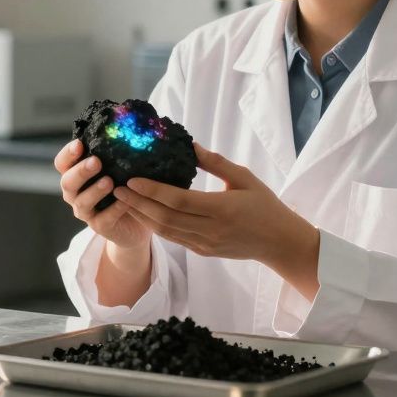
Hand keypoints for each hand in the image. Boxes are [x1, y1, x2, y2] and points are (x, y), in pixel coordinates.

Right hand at [54, 139, 151, 250]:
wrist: (134, 221)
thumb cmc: (123, 186)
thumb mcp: (118, 167)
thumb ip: (116, 152)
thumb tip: (129, 124)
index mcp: (75, 175)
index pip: (62, 163)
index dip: (68, 154)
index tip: (79, 144)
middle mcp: (75, 193)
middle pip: (67, 182)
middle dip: (81, 171)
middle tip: (96, 161)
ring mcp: (85, 211)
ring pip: (82, 202)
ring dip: (94, 191)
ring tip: (109, 182)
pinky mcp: (99, 226)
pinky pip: (103, 219)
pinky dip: (114, 209)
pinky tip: (125, 201)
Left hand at [114, 143, 319, 297]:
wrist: (280, 243)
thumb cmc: (265, 205)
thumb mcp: (245, 178)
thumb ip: (216, 163)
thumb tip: (190, 144)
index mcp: (221, 210)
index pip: (179, 201)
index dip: (153, 191)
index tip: (132, 180)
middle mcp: (210, 230)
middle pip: (166, 218)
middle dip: (138, 204)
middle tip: (117, 188)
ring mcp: (205, 244)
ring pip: (166, 232)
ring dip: (142, 216)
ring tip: (123, 201)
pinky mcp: (203, 252)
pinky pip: (174, 239)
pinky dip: (156, 227)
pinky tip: (143, 214)